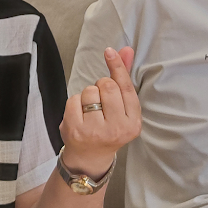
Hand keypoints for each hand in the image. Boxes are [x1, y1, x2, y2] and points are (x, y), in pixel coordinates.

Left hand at [59, 47, 141, 175]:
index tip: (109, 52)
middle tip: (101, 102)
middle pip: (107, 85)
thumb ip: (123, 78)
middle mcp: (117, 129)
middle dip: (102, 86)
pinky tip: (79, 115)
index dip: (117, 67)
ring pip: (90, 90)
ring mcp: (95, 131)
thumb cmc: (108, 127)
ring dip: (88, 95)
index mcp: (132, 123)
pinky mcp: (75, 130)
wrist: (90, 157)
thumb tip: (126, 50)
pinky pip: (74, 99)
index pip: (126, 88)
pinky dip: (75, 102)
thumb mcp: (122, 107)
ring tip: (91, 111)